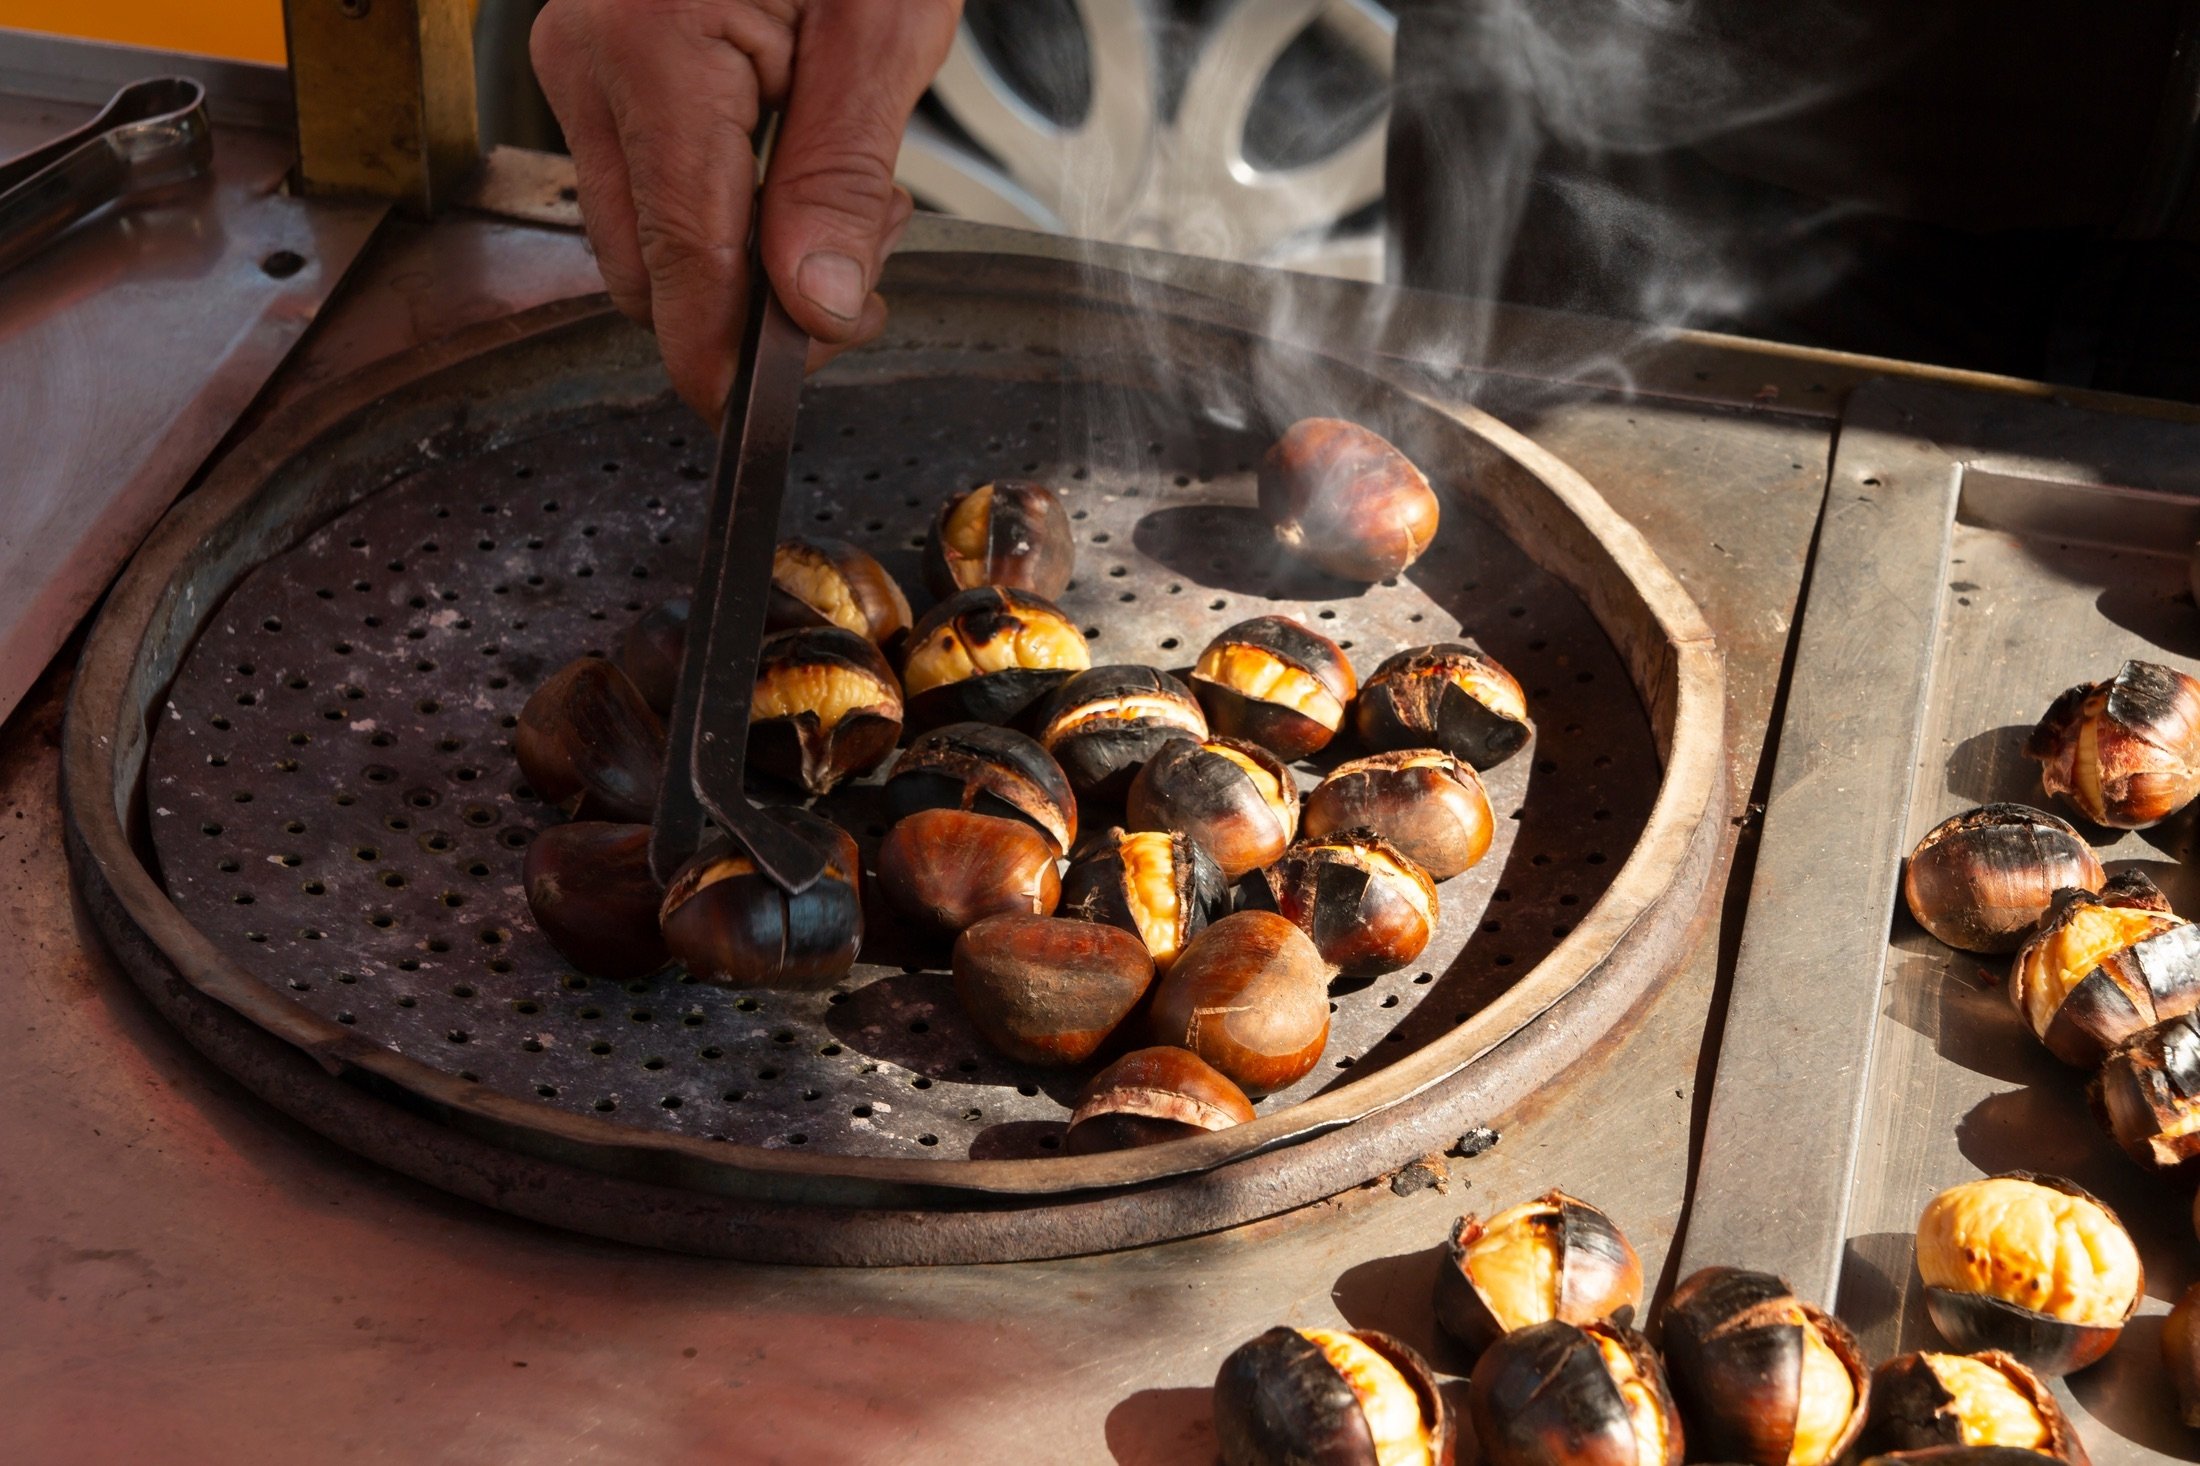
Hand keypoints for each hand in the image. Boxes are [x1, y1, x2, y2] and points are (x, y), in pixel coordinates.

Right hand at [532, 0, 961, 417]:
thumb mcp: (882, 30)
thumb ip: (839, 180)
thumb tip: (810, 308)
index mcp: (653, 53)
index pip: (678, 264)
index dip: (720, 359)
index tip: (753, 419)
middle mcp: (589, 61)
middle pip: (645, 267)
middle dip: (747, 305)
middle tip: (857, 274)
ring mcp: (580, 60)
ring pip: (638, 232)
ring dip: (735, 258)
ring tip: (838, 197)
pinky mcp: (598, 61)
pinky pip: (641, 177)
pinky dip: (714, 205)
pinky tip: (785, 167)